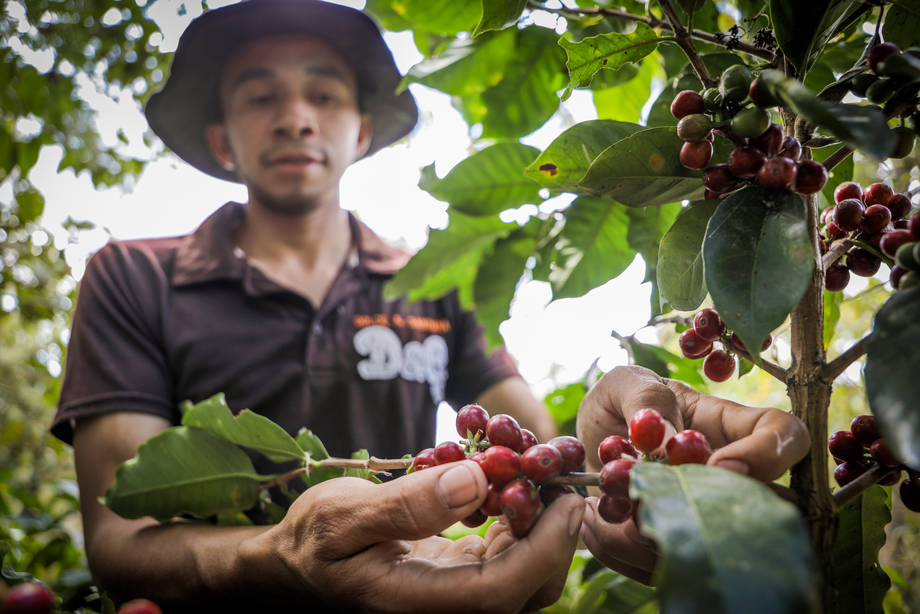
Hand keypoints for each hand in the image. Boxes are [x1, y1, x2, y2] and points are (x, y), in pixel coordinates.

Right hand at [248, 460, 584, 612]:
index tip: (567, 500)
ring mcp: (458, 595)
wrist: (299, 560)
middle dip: (558, 535)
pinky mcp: (464, 576)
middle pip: (528, 590)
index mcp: (416, 601)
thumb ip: (408, 504)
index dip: (545, 549)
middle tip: (563, 476)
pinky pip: (510, 556)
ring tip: (541, 471)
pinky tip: (513, 483)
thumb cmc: (314, 538)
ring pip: (527, 575)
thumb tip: (475, 480)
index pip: (500, 592)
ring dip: (545, 523)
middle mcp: (445, 609)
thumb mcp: (344, 514)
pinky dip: (524, 519)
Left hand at [575, 365, 808, 583]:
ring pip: (703, 547)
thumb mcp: (625, 383)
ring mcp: (706, 516)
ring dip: (643, 532)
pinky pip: (657, 567)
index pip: (787, 435)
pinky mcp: (674, 548)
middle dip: (695, 510)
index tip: (721, 464)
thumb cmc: (620, 403)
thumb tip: (668, 437)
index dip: (769, 455)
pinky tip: (592, 517)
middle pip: (759, 510)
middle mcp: (730, 477)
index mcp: (729, 427)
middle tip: (638, 497)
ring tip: (602, 502)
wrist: (589, 443)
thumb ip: (647, 399)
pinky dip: (616, 547)